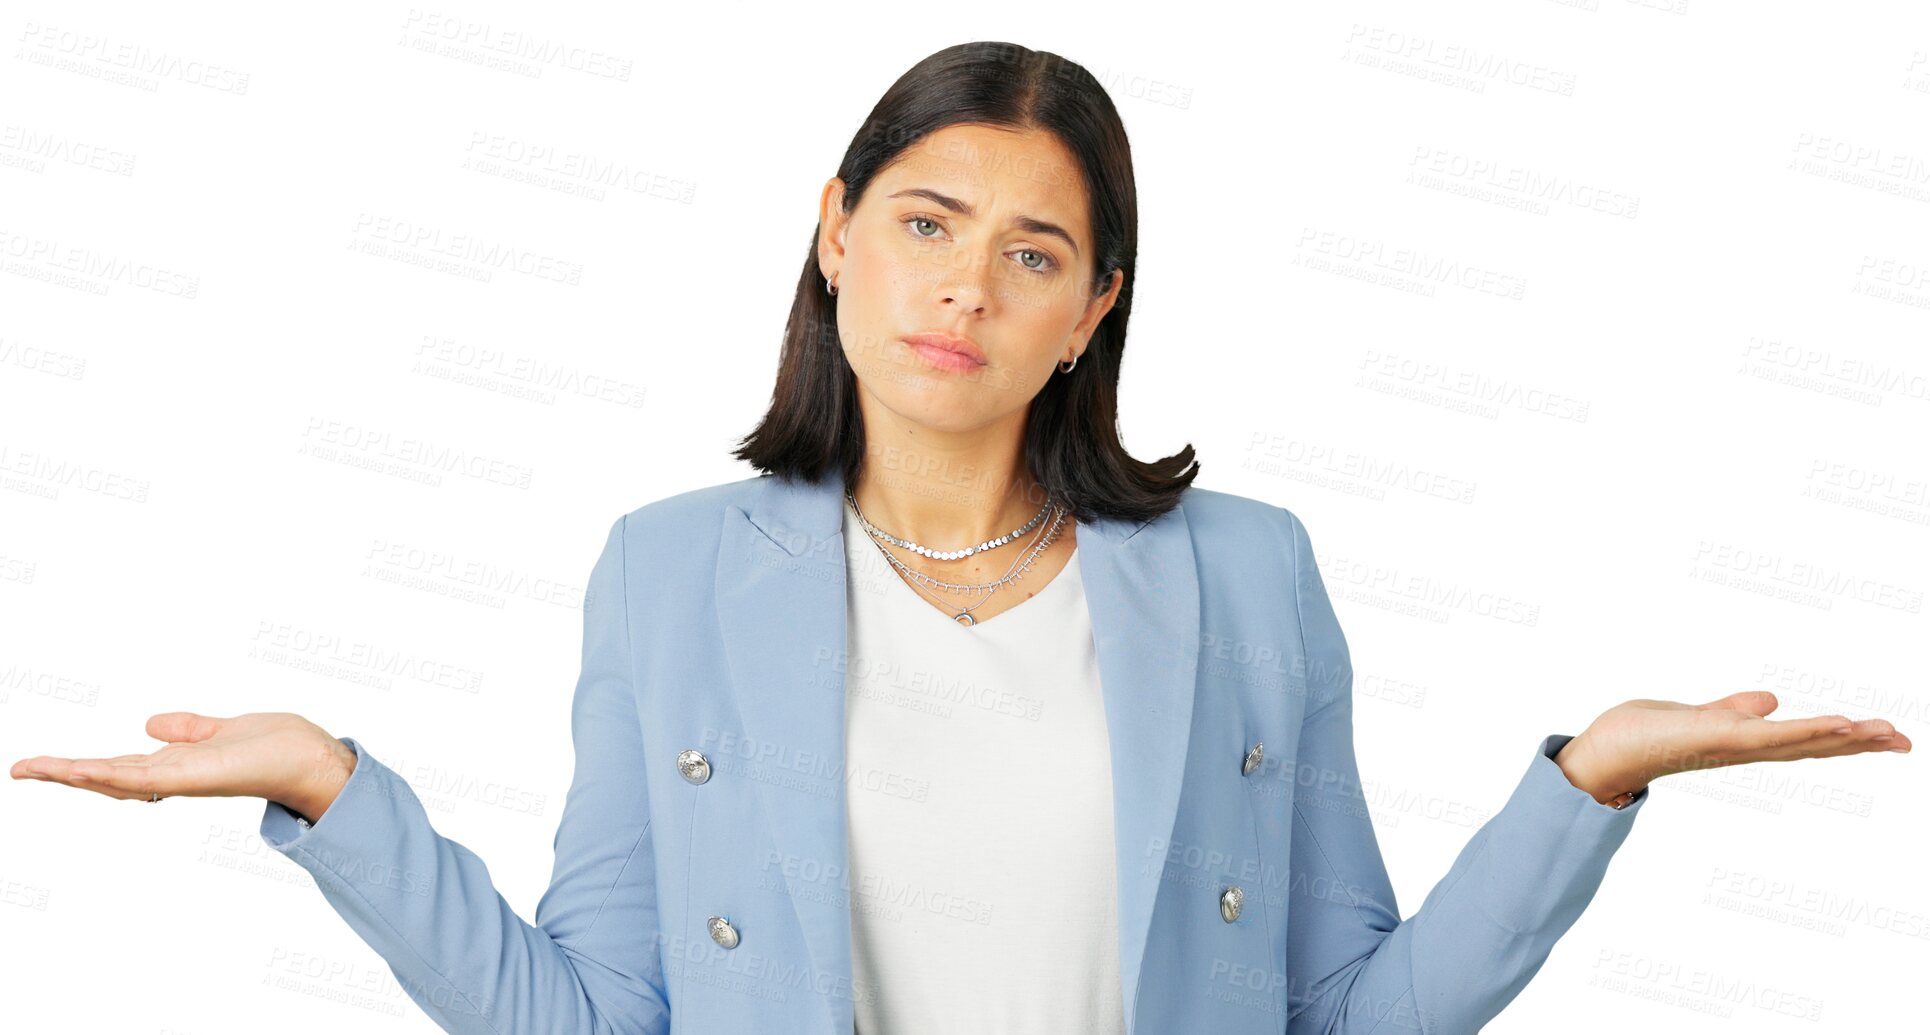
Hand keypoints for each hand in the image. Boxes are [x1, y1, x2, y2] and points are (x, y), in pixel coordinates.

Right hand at [9, 711, 357, 824]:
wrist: (310, 758)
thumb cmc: (278, 746)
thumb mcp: (221, 729)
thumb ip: (187, 729)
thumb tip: (149, 724)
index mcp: (178, 764)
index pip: (119, 766)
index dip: (83, 766)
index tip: (46, 764)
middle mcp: (173, 776)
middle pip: (107, 778)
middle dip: (64, 774)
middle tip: (21, 769)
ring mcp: (180, 780)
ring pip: (114, 780)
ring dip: (72, 774)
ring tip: (32, 769)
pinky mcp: (192, 778)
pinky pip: (143, 777)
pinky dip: (109, 773)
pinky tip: (79, 769)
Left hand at [1554, 691, 1911, 804]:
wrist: (1604, 751)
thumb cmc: (1645, 735)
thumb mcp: (1699, 714)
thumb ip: (1735, 709)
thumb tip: (1771, 700)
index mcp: (1744, 741)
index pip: (1804, 739)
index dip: (1845, 738)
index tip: (1887, 734)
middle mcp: (1744, 749)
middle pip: (1812, 745)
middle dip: (1859, 744)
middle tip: (1906, 740)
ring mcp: (1732, 746)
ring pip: (1799, 742)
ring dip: (1843, 738)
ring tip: (1884, 732)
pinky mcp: (1716, 738)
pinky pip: (1769, 736)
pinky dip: (1805, 729)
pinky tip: (1838, 723)